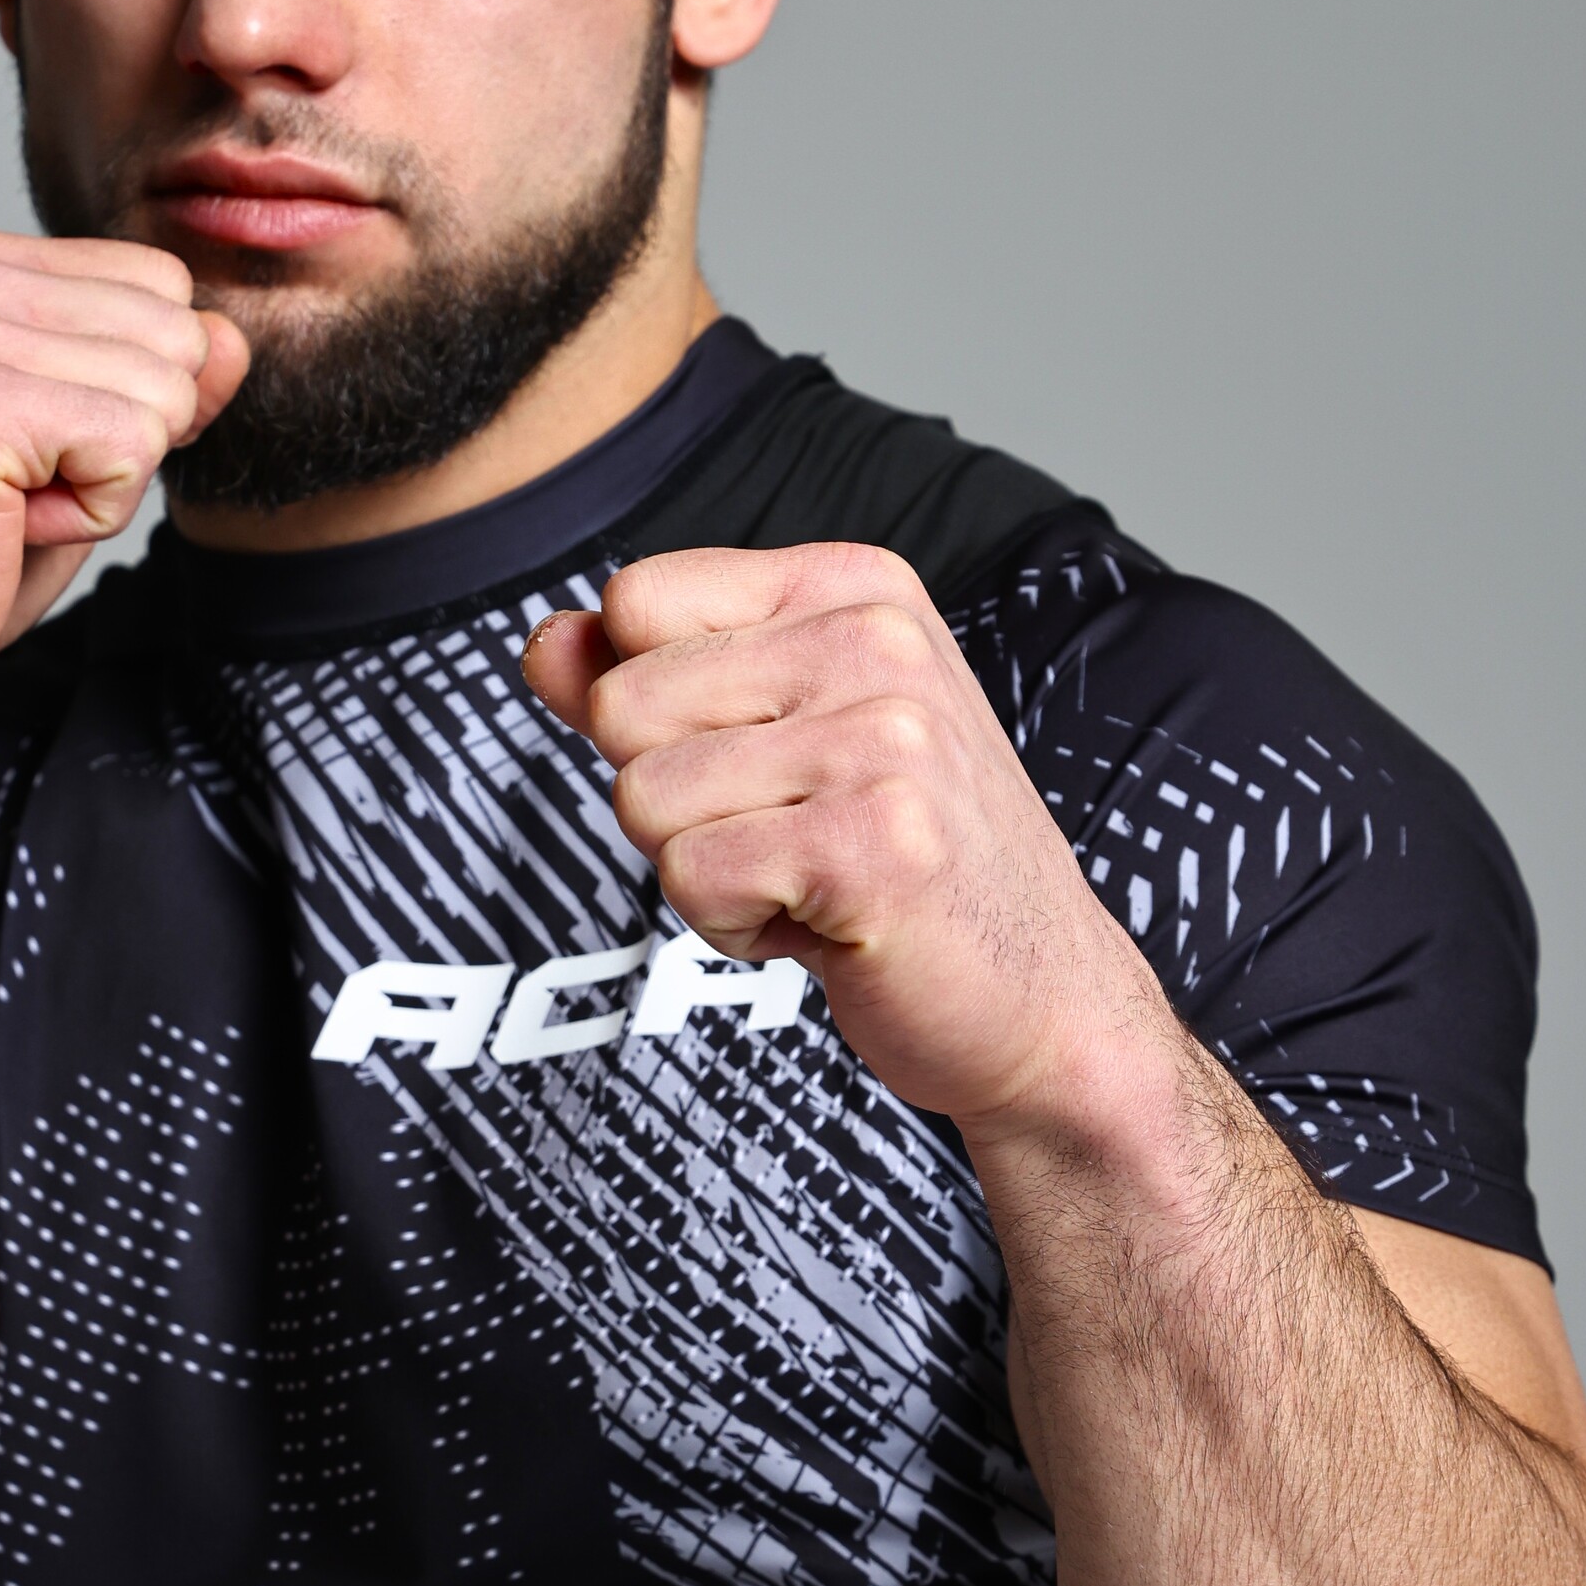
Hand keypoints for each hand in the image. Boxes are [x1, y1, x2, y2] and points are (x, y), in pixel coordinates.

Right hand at [0, 234, 247, 759]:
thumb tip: (232, 338)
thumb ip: (156, 383)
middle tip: (20, 492)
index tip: (35, 451)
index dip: (137, 392)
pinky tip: (5, 528)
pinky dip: (92, 515)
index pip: (158, 285)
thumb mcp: (79, 452)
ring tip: (7, 510)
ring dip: (108, 482)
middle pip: (175, 332)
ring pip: (164, 392)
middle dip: (130, 439)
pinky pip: (133, 448)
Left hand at [523, 543, 1172, 1145]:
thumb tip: (545, 643)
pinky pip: (690, 878)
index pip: (634, 601)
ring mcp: (884, 740)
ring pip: (644, 800)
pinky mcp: (873, 845)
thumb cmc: (900, 864)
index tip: (759, 763)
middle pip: (622, 706)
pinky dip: (734, 928)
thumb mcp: (775, 739)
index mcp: (855, 588)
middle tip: (787, 836)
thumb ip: (650, 678)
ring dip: (705, 872)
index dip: (654, 708)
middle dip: (672, 802)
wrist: (1040, 997)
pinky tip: (828, 925)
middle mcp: (875, 642)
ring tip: (811, 880)